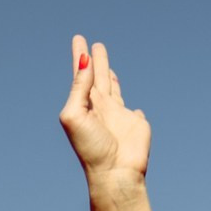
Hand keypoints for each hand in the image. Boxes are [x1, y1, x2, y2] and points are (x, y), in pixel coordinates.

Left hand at [59, 35, 151, 184]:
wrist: (115, 172)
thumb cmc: (91, 147)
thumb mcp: (74, 115)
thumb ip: (79, 88)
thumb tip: (85, 62)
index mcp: (84, 104)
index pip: (81, 74)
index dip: (80, 57)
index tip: (79, 39)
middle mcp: (100, 107)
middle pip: (97, 76)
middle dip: (95, 60)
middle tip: (93, 44)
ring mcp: (119, 115)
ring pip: (114, 88)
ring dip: (109, 73)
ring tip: (106, 61)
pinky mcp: (136, 124)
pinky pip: (134, 113)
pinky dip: (133, 110)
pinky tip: (132, 110)